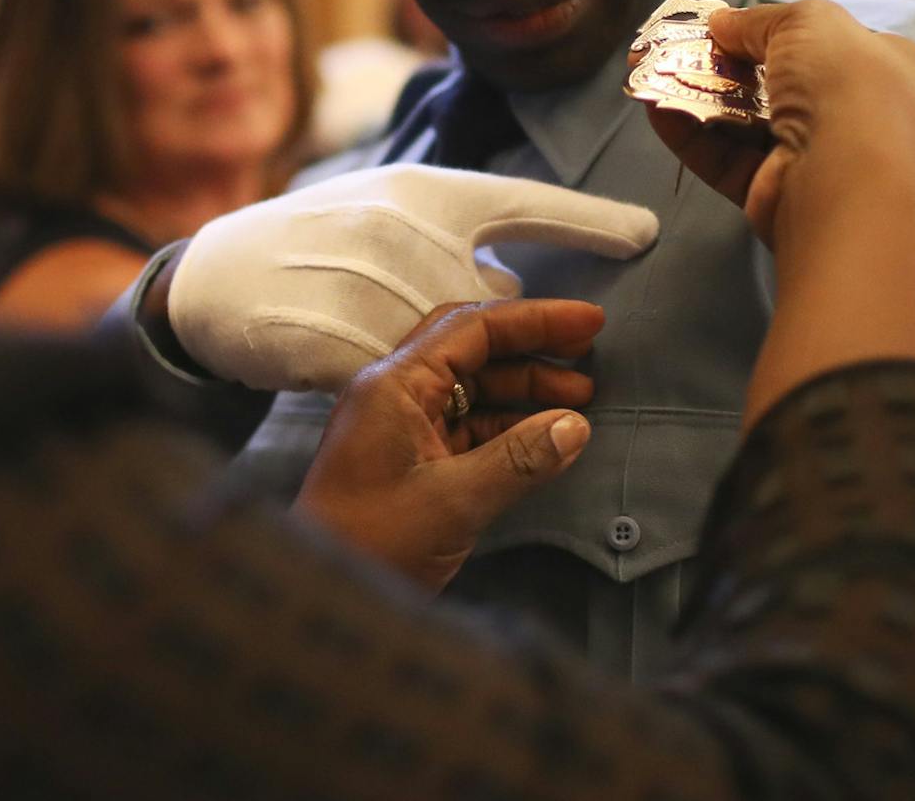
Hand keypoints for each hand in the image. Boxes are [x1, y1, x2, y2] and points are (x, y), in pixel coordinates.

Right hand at [168, 165, 655, 391]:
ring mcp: (370, 289)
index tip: (646, 234)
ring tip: (517, 399)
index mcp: (420, 193)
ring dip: (491, 381)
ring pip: (459, 352)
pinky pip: (409, 388)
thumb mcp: (386, 215)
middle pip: (497, 301)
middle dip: (543, 339)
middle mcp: (401, 232)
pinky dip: (429, 403)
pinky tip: (433, 412)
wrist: (215, 281)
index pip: (522, 202)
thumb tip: (512, 289)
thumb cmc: (312, 242)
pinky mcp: (340, 344)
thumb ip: (453, 242)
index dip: (587, 218)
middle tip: (587, 364)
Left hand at [295, 297, 602, 592]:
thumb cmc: (372, 543)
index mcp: (394, 384)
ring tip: (581, 401)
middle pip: (473, 351)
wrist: (322, 596)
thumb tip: (575, 426)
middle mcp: (395, 394)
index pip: (473, 327)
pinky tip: (545, 438)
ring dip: (524, 392)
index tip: (590, 322)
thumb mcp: (453, 501)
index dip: (535, 319)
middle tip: (592, 359)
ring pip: (472, 389)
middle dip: (534, 352)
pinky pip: (465, 426)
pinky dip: (507, 427)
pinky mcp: (409, 462)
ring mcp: (400, 427)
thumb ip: (518, 459)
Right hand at [642, 0, 914, 246]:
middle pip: (775, 81)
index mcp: (884, 68)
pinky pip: (727, 158)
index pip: (825, 43)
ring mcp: (814, 158)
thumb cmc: (843, 84)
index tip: (723, 23)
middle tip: (673, 44)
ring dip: (697, 94)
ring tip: (651, 70)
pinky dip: (691, 134)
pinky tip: (655, 108)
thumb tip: (721, 23)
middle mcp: (854, 114)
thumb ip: (759, 19)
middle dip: (723, 61)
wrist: (847, 180)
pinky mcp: (775, 192)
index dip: (773, 30)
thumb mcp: (808, 22)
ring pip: (745, 120)